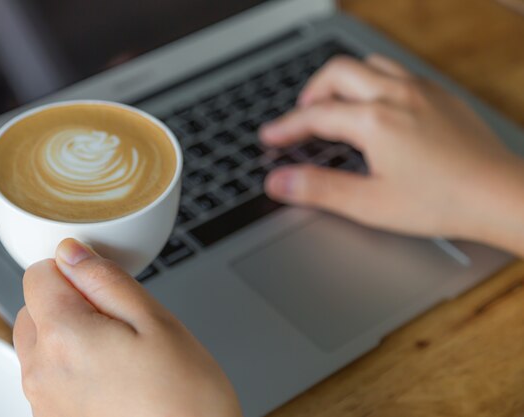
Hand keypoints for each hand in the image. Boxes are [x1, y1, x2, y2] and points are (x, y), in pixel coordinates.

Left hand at [13, 239, 241, 416]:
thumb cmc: (184, 398)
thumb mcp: (155, 320)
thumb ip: (105, 280)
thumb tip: (71, 252)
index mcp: (63, 336)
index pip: (37, 274)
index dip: (73, 272)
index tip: (102, 287)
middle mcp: (42, 372)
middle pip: (34, 309)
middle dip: (68, 304)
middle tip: (118, 323)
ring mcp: (44, 402)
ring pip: (40, 344)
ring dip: (68, 337)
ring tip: (119, 355)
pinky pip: (50, 377)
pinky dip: (72, 369)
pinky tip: (113, 380)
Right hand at [260, 54, 523, 244]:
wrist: (500, 196)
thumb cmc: (441, 202)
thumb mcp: (369, 204)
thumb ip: (318, 188)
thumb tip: (278, 182)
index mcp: (375, 120)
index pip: (315, 115)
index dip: (286, 127)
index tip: (269, 136)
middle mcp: (396, 94)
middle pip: (337, 72)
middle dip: (311, 92)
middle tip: (301, 118)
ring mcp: (421, 90)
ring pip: (368, 65)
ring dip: (342, 80)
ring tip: (334, 107)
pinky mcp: (440, 95)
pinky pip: (396, 71)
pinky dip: (371, 82)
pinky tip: (375, 108)